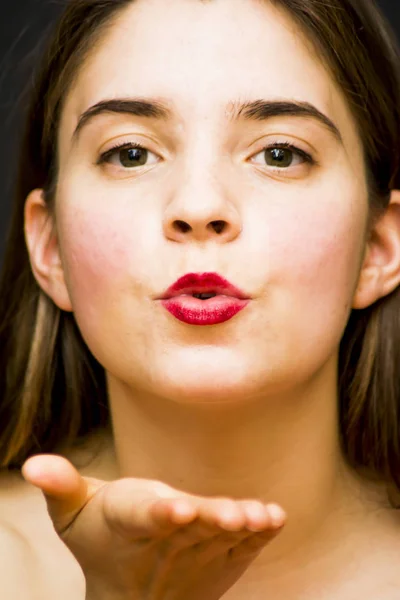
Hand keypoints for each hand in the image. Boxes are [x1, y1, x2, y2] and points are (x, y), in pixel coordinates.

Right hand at [22, 455, 285, 599]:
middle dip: (212, 520)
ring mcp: (197, 554)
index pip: (144, 517)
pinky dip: (259, 537)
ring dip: (241, 529)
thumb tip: (32, 463)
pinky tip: (274, 519)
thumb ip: (60, 486)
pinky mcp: (221, 561)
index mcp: (128, 523)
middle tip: (235, 514)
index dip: (162, 512)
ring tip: (258, 517)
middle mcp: (166, 543)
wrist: (131, 598)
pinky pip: (243, 550)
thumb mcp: (72, 516)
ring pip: (220, 540)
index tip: (178, 506)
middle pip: (190, 529)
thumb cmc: (102, 541)